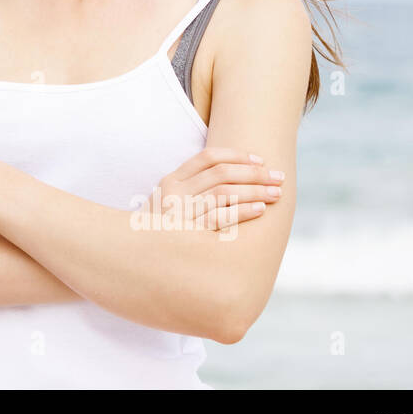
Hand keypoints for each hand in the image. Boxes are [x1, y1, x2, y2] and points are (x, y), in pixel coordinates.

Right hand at [136, 147, 284, 230]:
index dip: (237, 155)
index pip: (208, 157)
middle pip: (221, 172)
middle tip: (278, 177)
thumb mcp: (166, 204)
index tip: (260, 160)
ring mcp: (179, 212)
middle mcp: (174, 192)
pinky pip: (220, 217)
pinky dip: (242, 211)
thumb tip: (230, 178)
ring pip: (223, 192)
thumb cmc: (160, 232)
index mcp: (171, 180)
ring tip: (275, 193)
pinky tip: (260, 209)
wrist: (134, 258)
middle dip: (254, 173)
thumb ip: (189, 189)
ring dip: (254, 190)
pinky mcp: (187, 234)